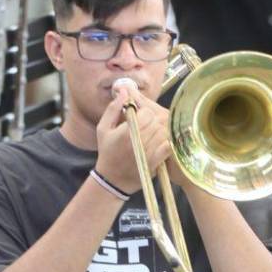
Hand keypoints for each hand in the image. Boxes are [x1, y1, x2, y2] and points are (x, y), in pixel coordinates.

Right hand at [95, 80, 169, 194]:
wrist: (113, 180)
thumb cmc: (107, 152)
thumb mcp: (103, 128)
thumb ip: (113, 108)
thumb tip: (125, 91)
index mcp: (125, 132)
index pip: (147, 113)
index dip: (145, 112)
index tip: (140, 116)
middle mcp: (138, 142)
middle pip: (158, 121)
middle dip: (154, 120)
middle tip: (148, 123)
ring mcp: (148, 153)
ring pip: (164, 132)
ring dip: (161, 130)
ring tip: (152, 132)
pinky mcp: (155, 162)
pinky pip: (168, 146)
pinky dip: (166, 141)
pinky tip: (159, 141)